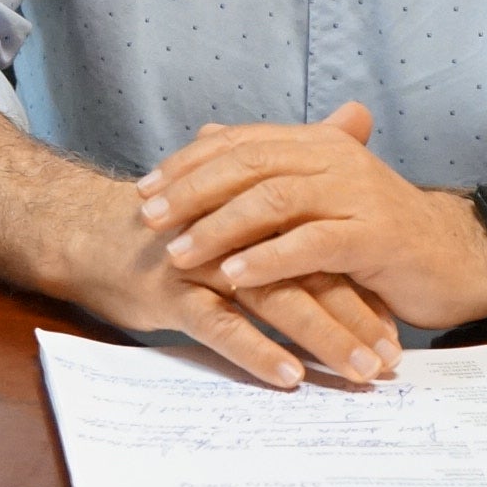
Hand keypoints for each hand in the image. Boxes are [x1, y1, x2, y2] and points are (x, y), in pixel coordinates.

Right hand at [53, 174, 400, 389]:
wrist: (86, 232)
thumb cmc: (165, 223)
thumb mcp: (234, 189)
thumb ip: (303, 161)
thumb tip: (359, 111)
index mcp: (257, 209)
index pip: (323, 243)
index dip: (363, 284)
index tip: (399, 326)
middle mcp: (237, 232)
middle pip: (311, 272)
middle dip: (356, 318)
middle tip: (392, 361)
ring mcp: (204, 262)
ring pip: (276, 301)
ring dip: (323, 338)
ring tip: (360, 373)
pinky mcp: (173, 293)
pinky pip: (222, 326)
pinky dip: (258, 350)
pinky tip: (290, 376)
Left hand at [138, 104, 486, 331]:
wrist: (455, 257)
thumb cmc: (376, 231)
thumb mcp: (318, 193)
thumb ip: (268, 166)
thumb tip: (206, 134)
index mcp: (317, 142)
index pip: (239, 143)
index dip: (188, 164)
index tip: (145, 190)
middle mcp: (335, 158)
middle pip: (248, 166)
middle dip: (192, 193)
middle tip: (151, 220)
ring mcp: (356, 195)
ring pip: (273, 202)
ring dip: (219, 228)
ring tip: (179, 254)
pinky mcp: (374, 237)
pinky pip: (309, 245)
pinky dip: (266, 260)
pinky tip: (233, 277)